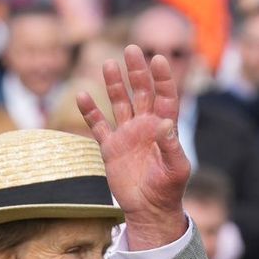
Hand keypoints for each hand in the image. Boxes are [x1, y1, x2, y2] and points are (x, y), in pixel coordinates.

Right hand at [78, 46, 190, 249]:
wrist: (149, 210)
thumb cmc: (169, 189)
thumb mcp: (176, 169)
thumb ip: (171, 146)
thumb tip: (165, 123)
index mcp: (165, 128)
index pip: (165, 97)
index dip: (162, 79)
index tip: (159, 59)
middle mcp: (145, 126)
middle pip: (141, 93)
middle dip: (137, 72)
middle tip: (132, 49)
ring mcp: (127, 135)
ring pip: (119, 103)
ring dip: (114, 84)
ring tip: (109, 64)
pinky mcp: (110, 147)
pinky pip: (98, 125)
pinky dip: (90, 112)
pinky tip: (82, 95)